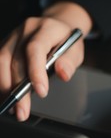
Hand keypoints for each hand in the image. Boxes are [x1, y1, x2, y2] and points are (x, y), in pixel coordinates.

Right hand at [0, 1, 91, 120]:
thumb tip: (63, 74)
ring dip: (5, 87)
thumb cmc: (67, 41)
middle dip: (19, 89)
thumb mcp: (76, 50)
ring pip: (2, 62)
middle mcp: (26, 30)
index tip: (41, 92)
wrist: (58, 26)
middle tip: (23, 111)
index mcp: (46, 28)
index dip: (36, 71)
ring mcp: (13, 36)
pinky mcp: (5, 45)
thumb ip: (70, 62)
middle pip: (16, 59)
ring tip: (13, 108)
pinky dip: (2, 82)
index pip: (36, 49)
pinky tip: (6, 97)